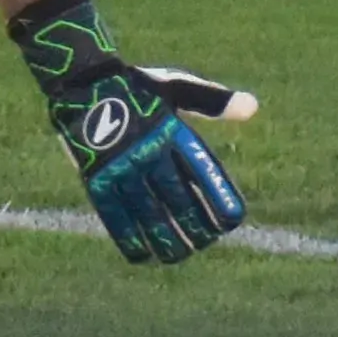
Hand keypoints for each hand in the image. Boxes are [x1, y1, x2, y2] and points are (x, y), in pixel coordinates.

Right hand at [10, 0, 253, 264]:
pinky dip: (128, 237)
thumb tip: (253, 108)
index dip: (217, 198)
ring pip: (147, 212)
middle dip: (193, 225)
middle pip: (176, 198)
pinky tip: (142, 254)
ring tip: (178, 256)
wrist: (84, 80)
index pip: (201, 172)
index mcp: (172, 130)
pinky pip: (114, 215)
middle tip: (206, 243)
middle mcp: (148, 151)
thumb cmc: (139, 85)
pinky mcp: (96, 178)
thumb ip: (214, 102)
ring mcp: (121, 166)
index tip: (233, 220)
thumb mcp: (178, 85)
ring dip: (164, 238)